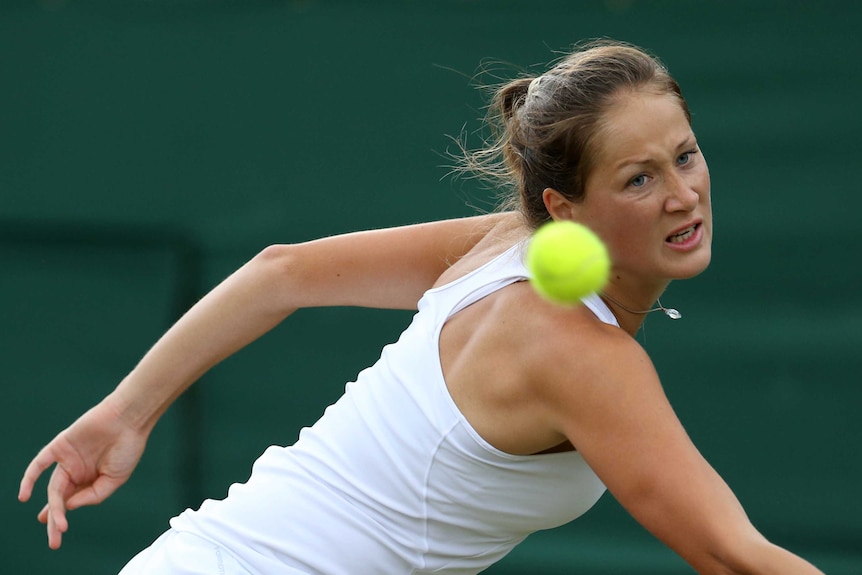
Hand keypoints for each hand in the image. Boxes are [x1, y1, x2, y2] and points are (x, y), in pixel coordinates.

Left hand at [18, 394, 149, 548]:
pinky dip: (30, 478)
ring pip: (53, 486)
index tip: (58, 534)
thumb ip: (93, 495)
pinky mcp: (60, 446)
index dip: (64, 517)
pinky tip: (25, 495)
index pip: (72, 501)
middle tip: (54, 539)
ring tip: (51, 521)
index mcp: (90, 479)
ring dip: (52, 505)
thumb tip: (68, 506)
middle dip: (56, 518)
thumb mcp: (115, 480)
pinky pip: (40, 463)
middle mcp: (76, 470)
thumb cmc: (127, 448)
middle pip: (60, 498)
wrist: (129, 420)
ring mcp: (67, 459)